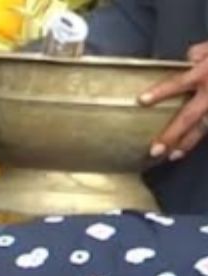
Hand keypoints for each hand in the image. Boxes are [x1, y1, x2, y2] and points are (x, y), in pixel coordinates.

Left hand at [142, 41, 207, 160]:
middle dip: (171, 134)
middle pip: (188, 116)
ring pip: (203, 128)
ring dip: (188, 143)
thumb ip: (201, 52)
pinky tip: (192, 148)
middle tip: (155, 150)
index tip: (142, 101)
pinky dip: (204, 136)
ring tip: (173, 156)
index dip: (160, 92)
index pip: (179, 83)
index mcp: (206, 73)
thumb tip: (189, 57)